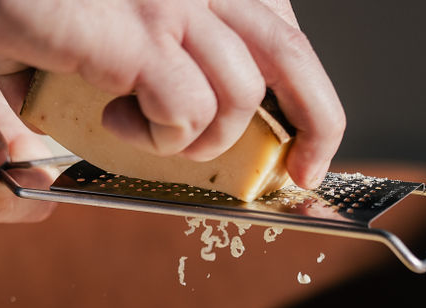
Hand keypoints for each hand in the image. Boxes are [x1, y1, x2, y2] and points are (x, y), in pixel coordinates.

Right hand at [0, 0, 344, 187]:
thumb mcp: (109, 11)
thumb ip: (134, 49)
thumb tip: (125, 103)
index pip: (282, 33)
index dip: (303, 92)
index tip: (300, 139)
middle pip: (292, 58)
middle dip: (316, 127)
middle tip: (299, 172)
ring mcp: (178, 4)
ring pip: (238, 98)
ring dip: (200, 139)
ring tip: (145, 133)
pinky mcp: (139, 36)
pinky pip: (184, 112)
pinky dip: (158, 138)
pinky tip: (112, 119)